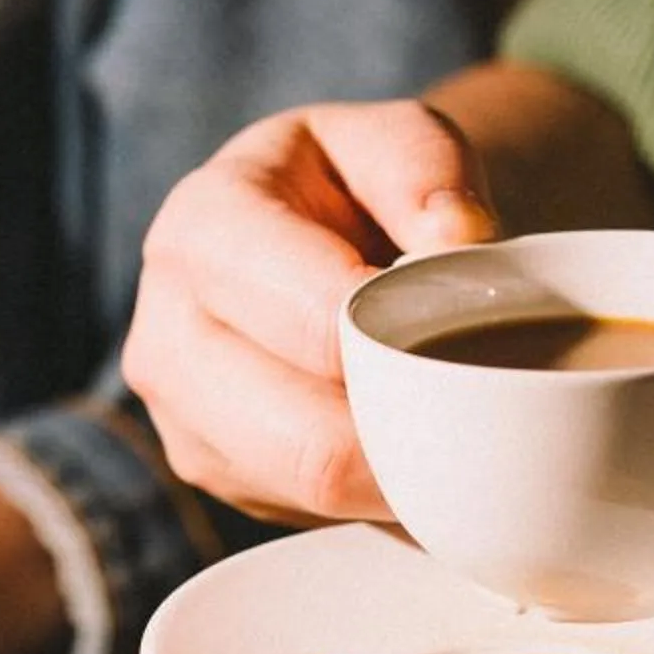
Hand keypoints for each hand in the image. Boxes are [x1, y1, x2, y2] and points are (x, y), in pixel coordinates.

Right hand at [122, 97, 497, 522]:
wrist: (320, 234)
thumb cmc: (361, 187)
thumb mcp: (401, 140)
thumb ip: (430, 170)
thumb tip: (458, 238)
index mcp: (203, 229)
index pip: (315, 324)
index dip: (407, 348)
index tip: (476, 342)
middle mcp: (167, 331)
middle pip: (306, 438)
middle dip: (411, 434)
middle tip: (486, 415)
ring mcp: (182, 417)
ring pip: (311, 489)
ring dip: (401, 475)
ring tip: (455, 430)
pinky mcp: (215, 472)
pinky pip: (310, 513)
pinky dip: (376, 495)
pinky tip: (407, 448)